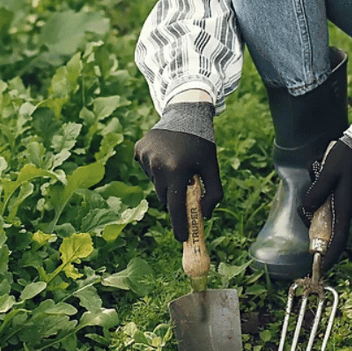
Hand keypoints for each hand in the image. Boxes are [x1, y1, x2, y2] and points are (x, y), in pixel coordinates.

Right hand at [134, 127, 221, 242]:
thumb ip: (213, 193)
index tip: (181, 238)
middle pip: (165, 196)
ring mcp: (145, 156)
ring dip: (166, 181)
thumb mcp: (212, 167)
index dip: (179, 224)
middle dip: (175, 196)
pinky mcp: (138, 150)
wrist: (186, 113)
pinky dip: (156, 168)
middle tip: (185, 186)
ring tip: (177, 163)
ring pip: (155, 183)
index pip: (175, 206)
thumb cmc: (202, 143)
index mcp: (177, 169)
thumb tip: (204, 216)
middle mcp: (158, 164)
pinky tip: (166, 155)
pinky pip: (147, 170)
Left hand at [298, 140, 351, 271]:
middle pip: (333, 223)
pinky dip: (331, 193)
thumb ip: (317, 192)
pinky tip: (326, 172)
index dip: (330, 255)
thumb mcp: (327, 172)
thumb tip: (308, 209)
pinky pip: (341, 198)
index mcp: (346, 205)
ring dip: (323, 201)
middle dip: (317, 219)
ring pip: (336, 208)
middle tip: (304, 208)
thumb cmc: (348, 156)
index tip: (321, 267)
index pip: (339, 238)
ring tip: (316, 175)